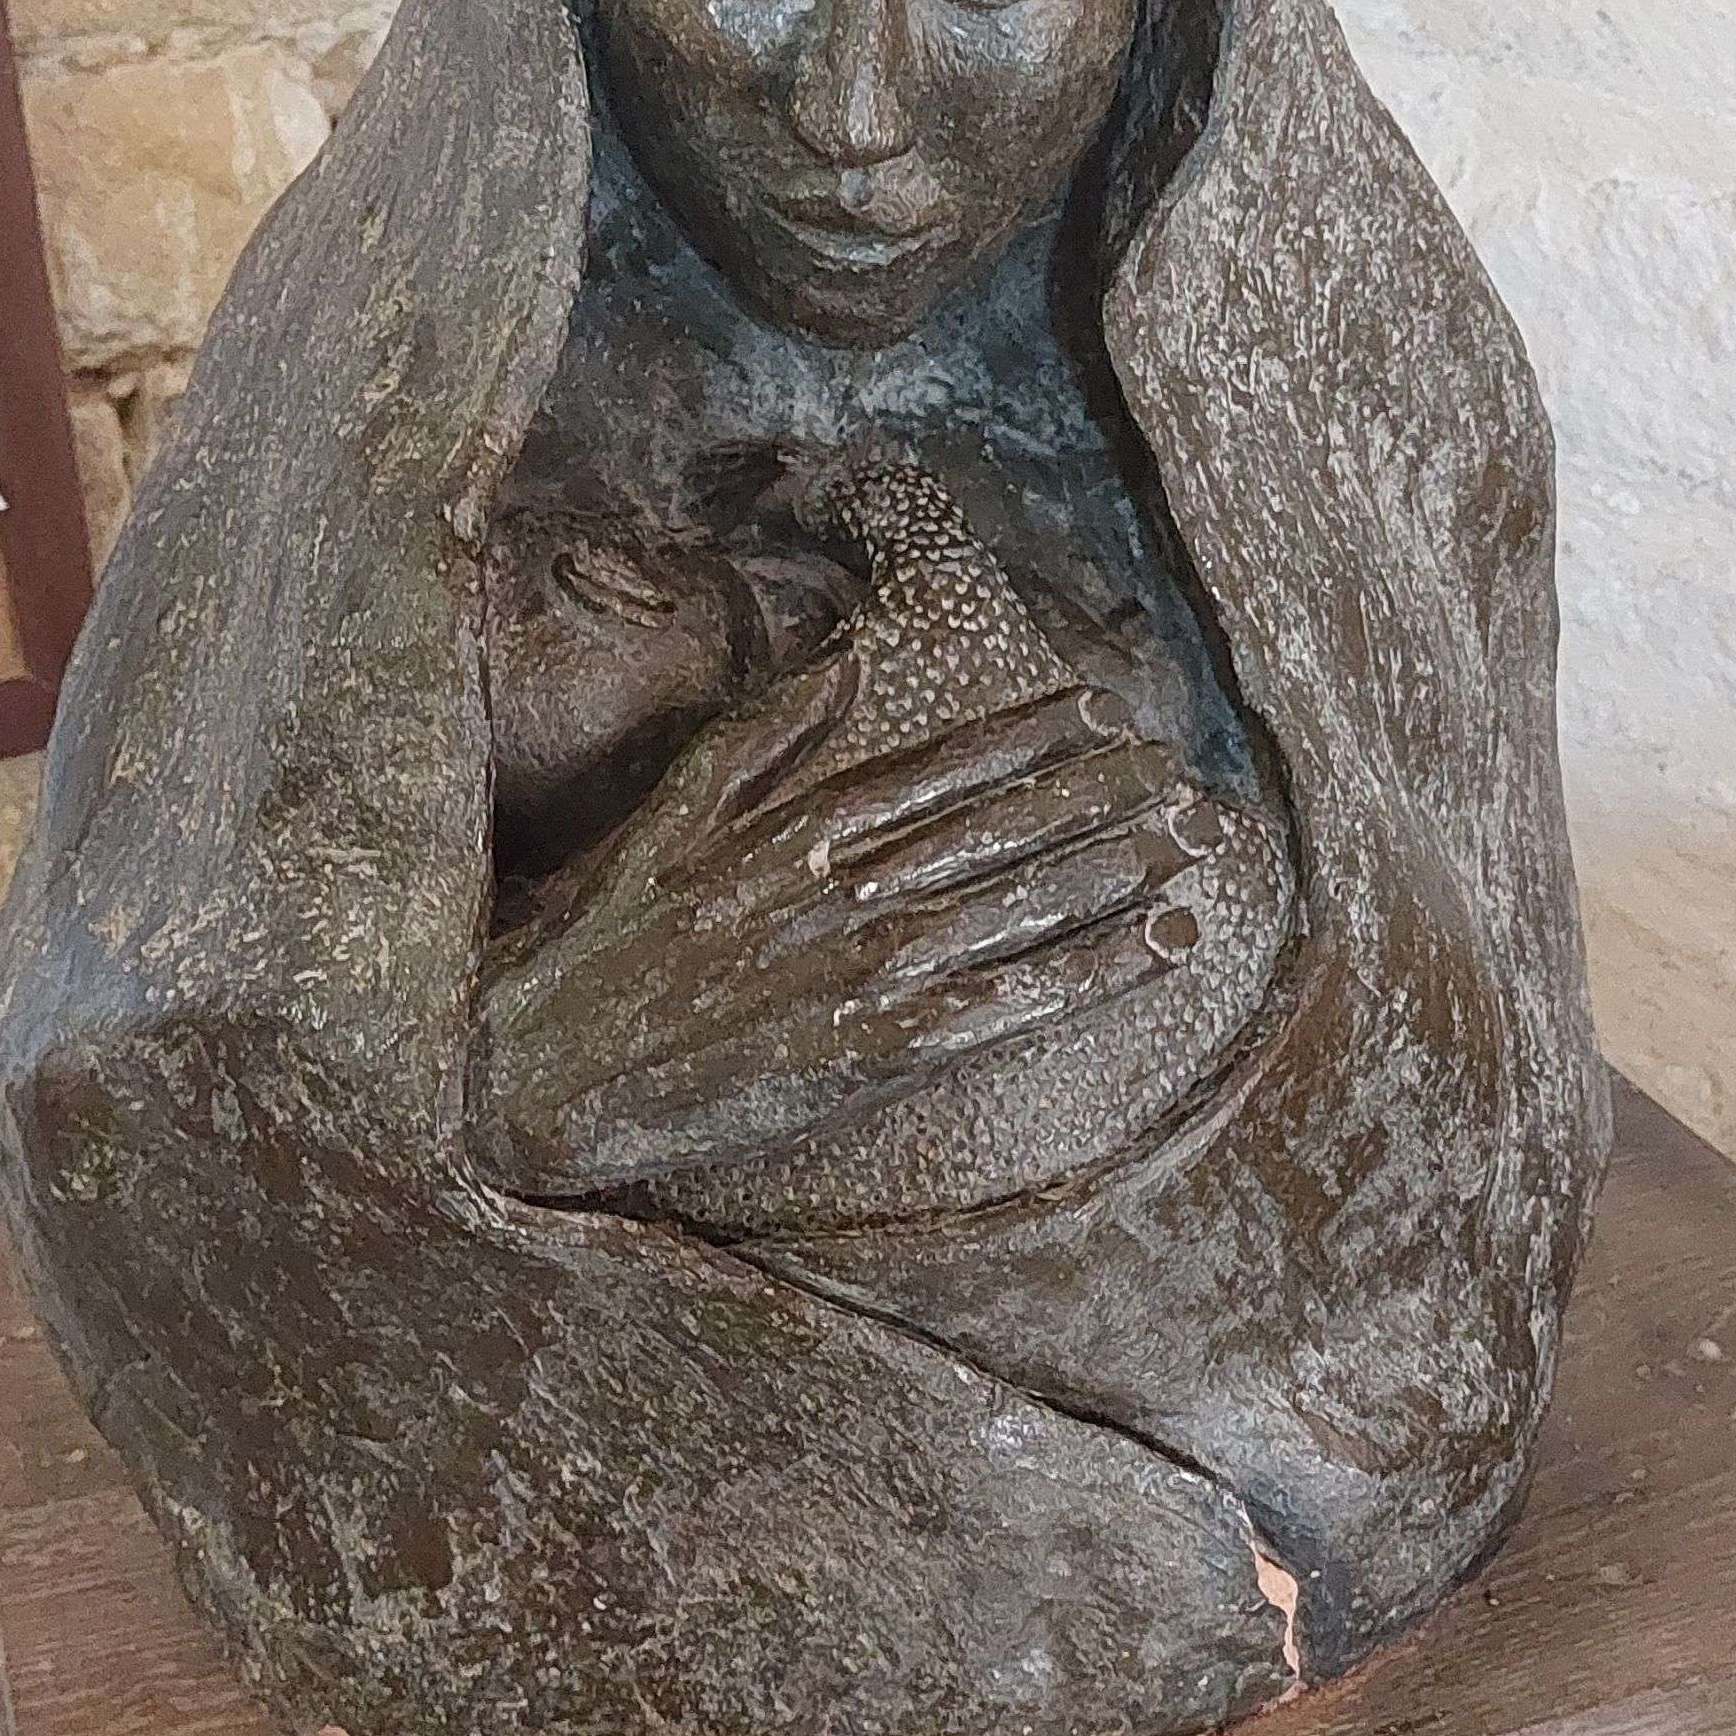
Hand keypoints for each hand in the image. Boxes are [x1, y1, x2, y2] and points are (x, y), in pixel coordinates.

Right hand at [465, 650, 1208, 1203]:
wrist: (540, 1069)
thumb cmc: (600, 946)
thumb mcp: (668, 816)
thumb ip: (761, 737)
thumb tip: (845, 666)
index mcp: (794, 829)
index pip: (935, 769)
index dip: (1025, 737)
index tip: (1096, 709)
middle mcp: (840, 888)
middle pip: (997, 827)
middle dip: (1096, 792)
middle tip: (1176, 767)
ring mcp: (860, 970)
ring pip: (1019, 904)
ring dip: (1118, 868)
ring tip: (1195, 839)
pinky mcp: (871, 1051)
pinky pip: (1009, 1004)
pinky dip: (1092, 971)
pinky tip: (1158, 948)